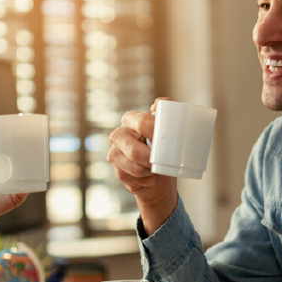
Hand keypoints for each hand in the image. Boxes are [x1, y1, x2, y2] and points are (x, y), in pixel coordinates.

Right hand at [107, 98, 177, 232]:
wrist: (158, 172)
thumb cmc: (162, 147)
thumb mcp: (165, 130)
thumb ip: (164, 114)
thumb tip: (163, 101)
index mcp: (131, 119)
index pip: (141, 122)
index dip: (154, 132)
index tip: (166, 141)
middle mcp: (119, 135)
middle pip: (134, 150)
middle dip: (151, 159)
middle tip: (164, 162)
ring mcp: (115, 154)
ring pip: (134, 167)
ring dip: (151, 171)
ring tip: (160, 170)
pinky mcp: (118, 171)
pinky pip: (135, 178)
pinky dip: (149, 180)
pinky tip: (153, 177)